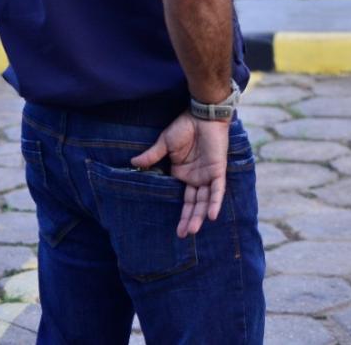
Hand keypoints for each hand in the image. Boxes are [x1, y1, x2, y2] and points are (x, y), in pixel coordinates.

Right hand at [132, 113, 230, 237]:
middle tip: (182, 235)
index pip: (183, 199)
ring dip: (199, 215)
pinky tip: (211, 216)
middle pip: (194, 204)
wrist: (202, 114)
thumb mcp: (165, 143)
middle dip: (189, 220)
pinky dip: (215, 202)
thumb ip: (152, 156)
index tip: (173, 229)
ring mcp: (207, 175)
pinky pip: (217, 189)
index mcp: (183, 174)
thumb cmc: (184, 126)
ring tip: (192, 230)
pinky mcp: (217, 170)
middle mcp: (196, 178)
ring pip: (204, 200)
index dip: (180, 214)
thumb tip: (132, 163)